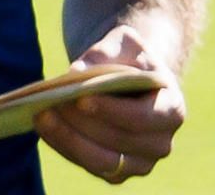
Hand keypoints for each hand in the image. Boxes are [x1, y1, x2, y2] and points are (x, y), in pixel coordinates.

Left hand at [34, 26, 185, 184]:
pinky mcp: (116, 173)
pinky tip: (44, 124)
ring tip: (42, 114)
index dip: (112, 111)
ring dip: (68, 138)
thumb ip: (106, 51)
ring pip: (101, 160)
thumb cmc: (129, 57)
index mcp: (172, 110)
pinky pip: (87, 164)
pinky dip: (64, 145)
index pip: (143, 117)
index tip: (80, 97)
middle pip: (118, 141)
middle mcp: (160, 144)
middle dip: (83, 123)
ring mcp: (139, 163)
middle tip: (52, 103)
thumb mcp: (124, 42)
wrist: (131, 79)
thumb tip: (74, 73)